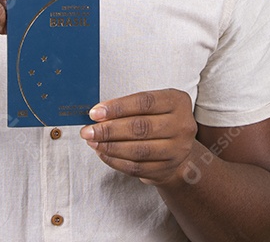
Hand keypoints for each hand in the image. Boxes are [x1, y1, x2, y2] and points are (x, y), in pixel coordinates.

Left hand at [80, 89, 197, 185]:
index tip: (95, 113)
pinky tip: (103, 153)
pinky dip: (115, 161)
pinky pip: (136, 167)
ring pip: (137, 150)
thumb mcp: (152, 105)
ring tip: (93, 142)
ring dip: (109, 146)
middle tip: (88, 130)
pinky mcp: (166, 169)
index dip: (117, 107)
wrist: (177, 148)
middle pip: (140, 127)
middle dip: (109, 129)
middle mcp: (182, 125)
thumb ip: (128, 107)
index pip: (144, 102)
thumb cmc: (158, 120)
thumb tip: (97, 114)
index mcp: (177, 101)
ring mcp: (177, 150)